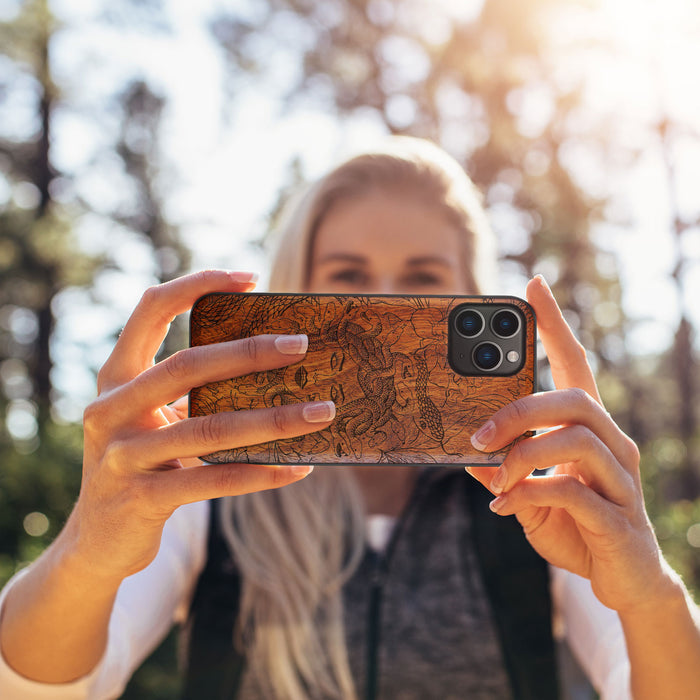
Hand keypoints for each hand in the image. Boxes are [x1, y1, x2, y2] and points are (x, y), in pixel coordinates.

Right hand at [69, 270, 333, 581]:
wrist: (96, 541)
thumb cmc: (141, 464)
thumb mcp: (152, 419)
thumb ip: (189, 392)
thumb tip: (272, 366)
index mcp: (116, 377)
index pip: (150, 310)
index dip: (197, 285)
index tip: (250, 278)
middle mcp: (111, 409)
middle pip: (186, 366)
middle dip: (249, 352)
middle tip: (301, 345)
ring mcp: (122, 456)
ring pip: (210, 428)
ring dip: (274, 419)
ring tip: (321, 412)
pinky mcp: (142, 499)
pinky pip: (214, 481)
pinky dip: (262, 473)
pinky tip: (299, 468)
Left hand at [467, 275, 674, 613]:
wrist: (623, 580)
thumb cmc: (575, 526)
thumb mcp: (528, 494)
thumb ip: (503, 472)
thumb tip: (466, 455)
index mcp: (589, 430)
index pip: (575, 365)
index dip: (555, 325)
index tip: (534, 286)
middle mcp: (613, 445)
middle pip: (574, 399)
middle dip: (520, 410)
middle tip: (478, 435)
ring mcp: (620, 480)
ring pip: (576, 439)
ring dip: (523, 454)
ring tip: (494, 477)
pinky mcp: (618, 518)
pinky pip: (573, 491)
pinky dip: (531, 493)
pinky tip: (507, 506)